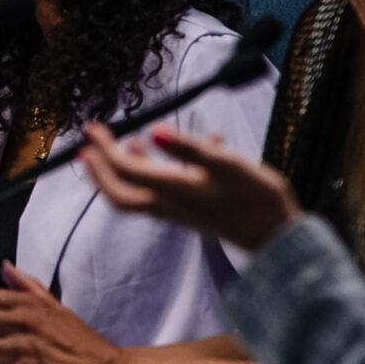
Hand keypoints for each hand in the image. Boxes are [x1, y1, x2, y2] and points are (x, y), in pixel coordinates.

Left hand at [78, 121, 302, 250]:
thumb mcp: (226, 164)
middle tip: (88, 145)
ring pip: (137, 194)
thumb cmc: (255, 198)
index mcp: (172, 190)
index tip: (92, 128)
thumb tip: (152, 131)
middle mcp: (168, 205)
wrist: (276, 236)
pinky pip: (160, 192)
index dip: (104, 148)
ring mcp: (178, 211)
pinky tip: (183, 148)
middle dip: (99, 170)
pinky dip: (157, 171)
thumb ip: (189, 147)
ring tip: (130, 142)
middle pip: (118, 192)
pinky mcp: (190, 212)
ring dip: (125, 170)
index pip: (124, 170)